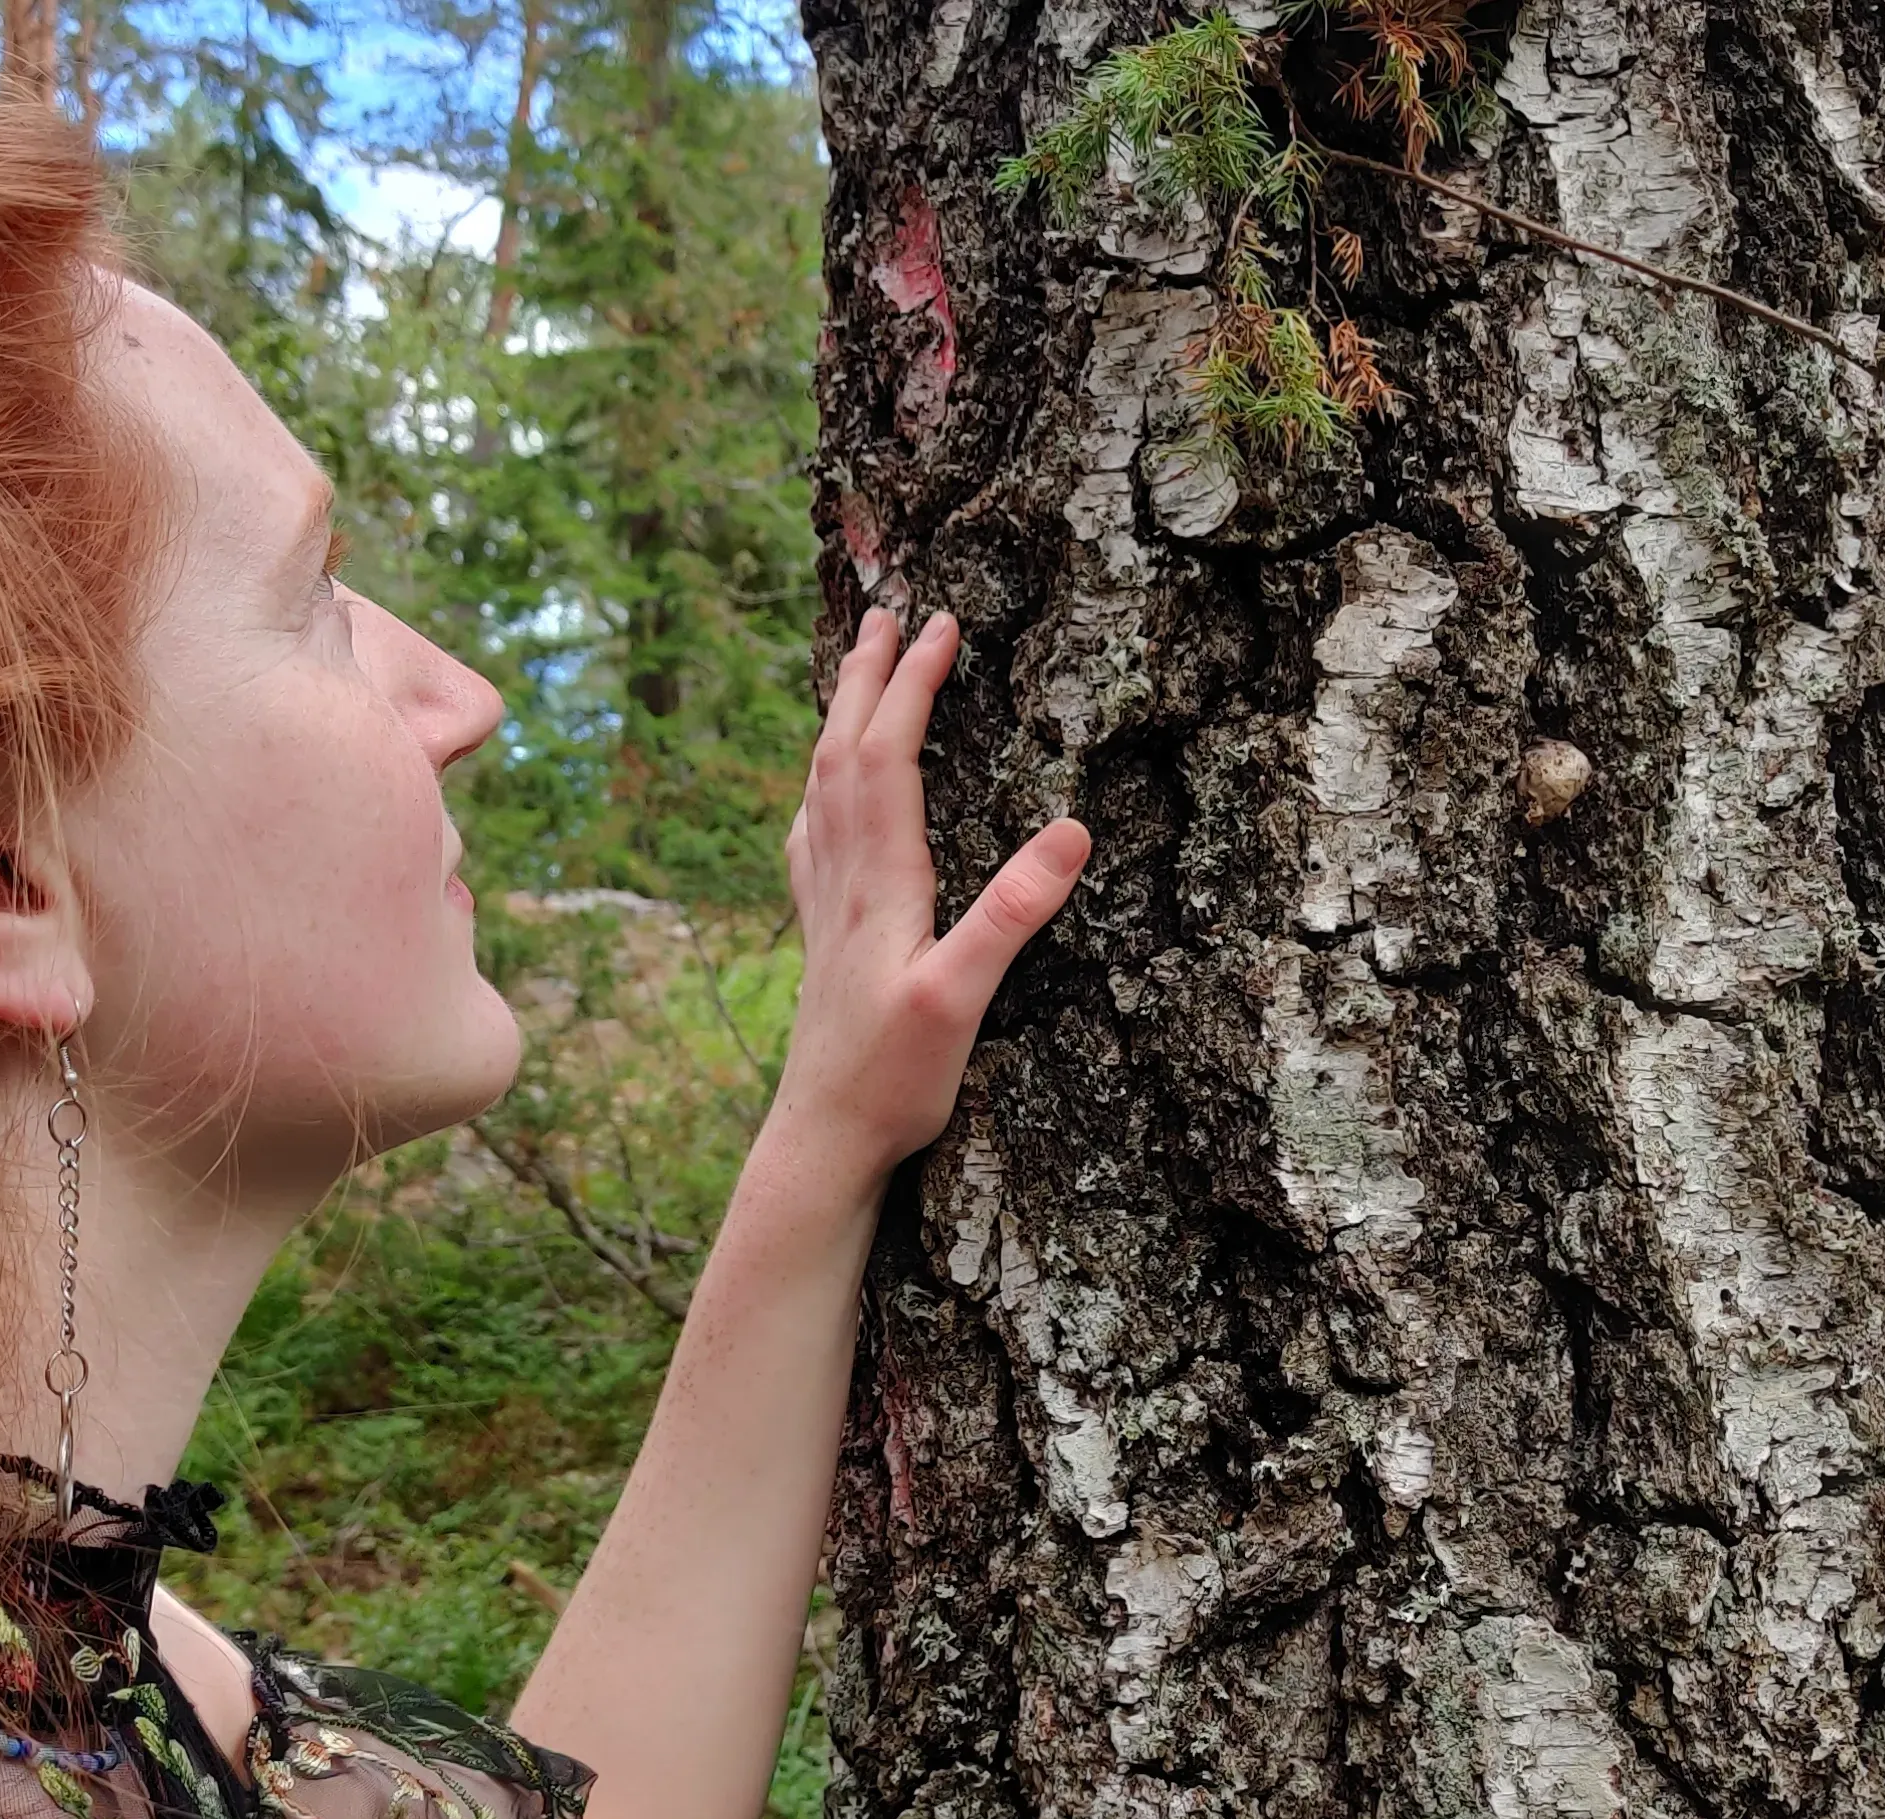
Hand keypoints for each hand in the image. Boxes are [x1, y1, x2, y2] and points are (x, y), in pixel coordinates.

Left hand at [770, 609, 1090, 1194]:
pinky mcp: (821, 939)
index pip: (888, 755)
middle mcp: (842, 881)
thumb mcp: (962, 1000)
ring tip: (854, 672)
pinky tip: (819, 794)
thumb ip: (1012, 915)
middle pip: (842, 752)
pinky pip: (812, 834)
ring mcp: (824, 908)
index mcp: (880, 882)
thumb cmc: (891, 1080)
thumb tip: (1072, 832)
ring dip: (839, 718)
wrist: (821, 1141)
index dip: (913, 685)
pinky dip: (820, 786)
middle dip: (867, 677)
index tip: (939, 625)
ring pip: (819, 786)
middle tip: (886, 610)